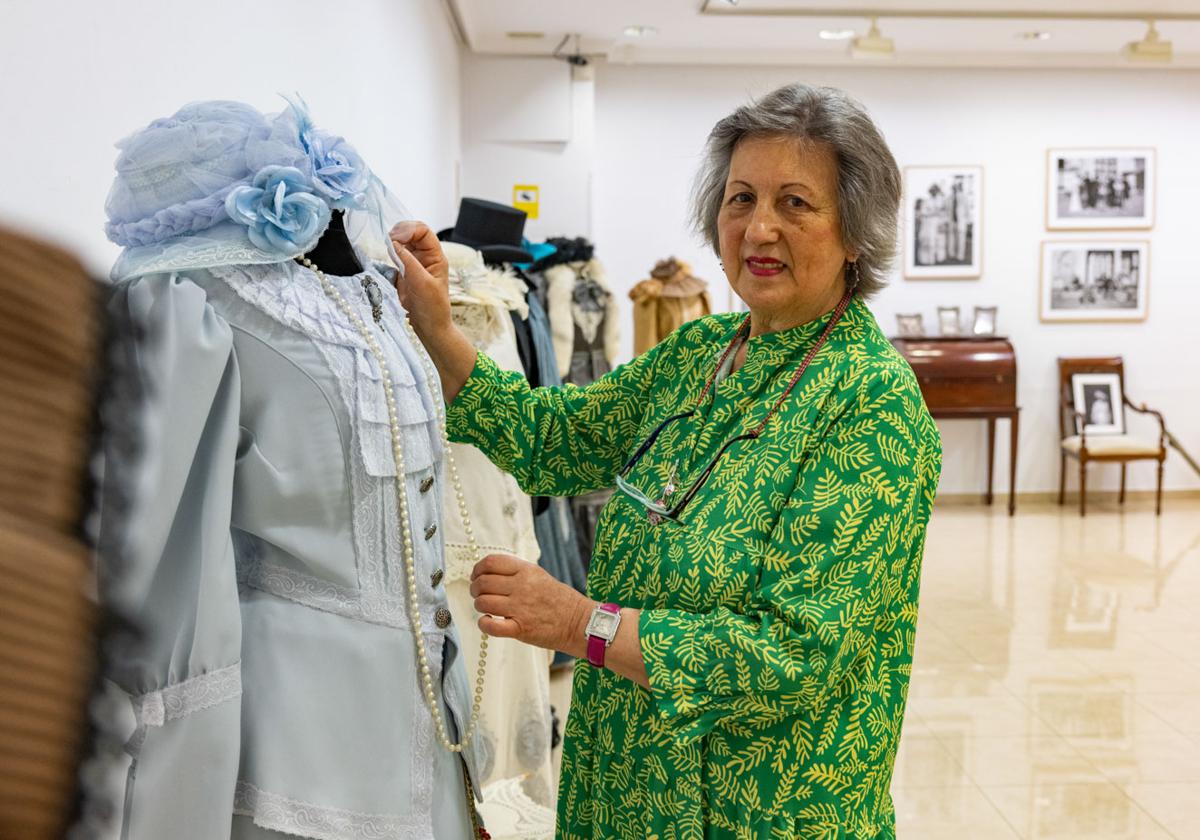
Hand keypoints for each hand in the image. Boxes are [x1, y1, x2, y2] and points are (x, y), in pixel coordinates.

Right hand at [389, 220, 451, 339]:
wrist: (428, 326)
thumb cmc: (433, 308)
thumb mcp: (422, 284)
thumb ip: (408, 263)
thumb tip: (395, 244)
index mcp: (436, 257)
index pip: (424, 231)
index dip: (410, 230)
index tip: (396, 238)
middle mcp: (426, 257)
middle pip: (412, 232)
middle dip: (400, 233)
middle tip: (389, 241)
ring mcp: (415, 263)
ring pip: (403, 242)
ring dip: (394, 241)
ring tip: (388, 249)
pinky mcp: (404, 271)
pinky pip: (396, 254)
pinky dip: (390, 252)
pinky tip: (388, 257)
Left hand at [470, 553, 592, 653]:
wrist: (579, 622)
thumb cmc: (559, 599)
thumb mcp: (539, 576)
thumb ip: (516, 571)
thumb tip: (489, 571)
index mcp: (526, 571)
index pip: (491, 562)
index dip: (478, 569)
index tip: (477, 576)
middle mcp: (521, 587)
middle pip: (483, 582)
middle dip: (475, 589)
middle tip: (479, 594)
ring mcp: (520, 608)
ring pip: (483, 602)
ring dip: (480, 606)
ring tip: (487, 609)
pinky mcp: (520, 629)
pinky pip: (491, 626)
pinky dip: (484, 624)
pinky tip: (488, 622)